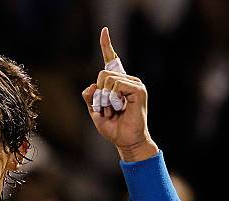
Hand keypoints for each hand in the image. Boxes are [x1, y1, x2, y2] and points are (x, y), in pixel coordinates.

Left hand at [82, 27, 157, 161]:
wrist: (126, 141)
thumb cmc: (113, 127)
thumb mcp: (95, 111)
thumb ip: (90, 97)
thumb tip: (91, 86)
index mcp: (118, 84)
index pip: (112, 60)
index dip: (107, 45)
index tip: (104, 31)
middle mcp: (127, 80)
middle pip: (102, 73)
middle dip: (98, 94)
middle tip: (107, 109)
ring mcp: (134, 84)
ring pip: (107, 79)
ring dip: (104, 98)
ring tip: (114, 110)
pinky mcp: (138, 90)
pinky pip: (116, 85)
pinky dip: (112, 97)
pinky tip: (119, 107)